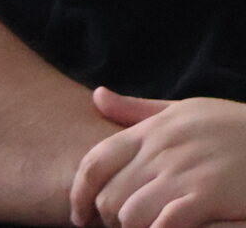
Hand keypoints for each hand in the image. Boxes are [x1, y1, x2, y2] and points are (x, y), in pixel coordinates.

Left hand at [72, 88, 245, 227]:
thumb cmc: (234, 127)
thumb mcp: (185, 110)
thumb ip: (138, 110)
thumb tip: (96, 96)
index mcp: (151, 131)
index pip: (95, 162)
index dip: (79, 193)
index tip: (79, 215)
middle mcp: (161, 151)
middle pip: (109, 195)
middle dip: (110, 220)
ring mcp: (184, 173)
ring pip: (131, 214)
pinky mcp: (208, 195)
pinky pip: (166, 223)